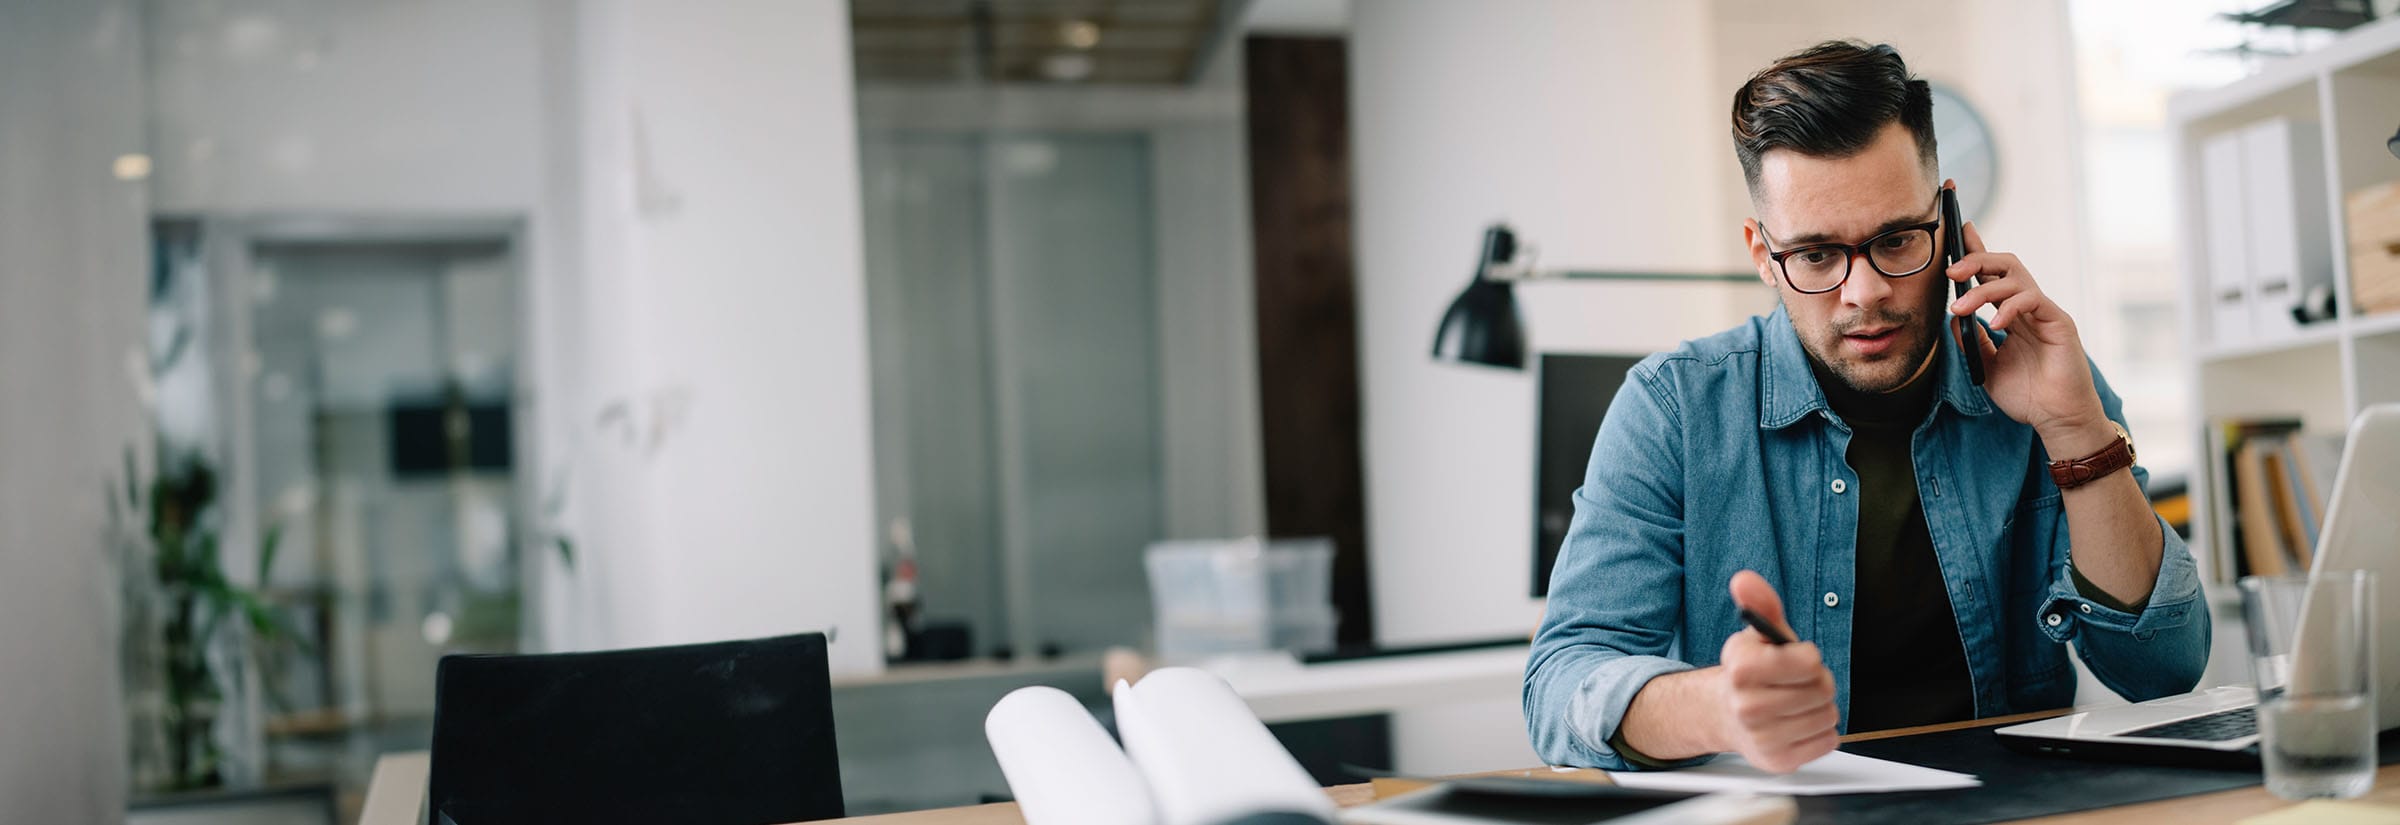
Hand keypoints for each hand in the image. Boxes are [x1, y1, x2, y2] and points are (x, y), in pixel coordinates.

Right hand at [1713, 570, 1839, 773]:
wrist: (1728, 715)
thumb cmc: (1751, 674)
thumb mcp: (1756, 636)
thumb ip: (1759, 604)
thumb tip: (1745, 580)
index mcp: (1740, 668)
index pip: (1808, 662)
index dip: (1807, 657)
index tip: (1796, 658)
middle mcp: (1747, 705)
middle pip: (1822, 689)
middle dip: (1817, 682)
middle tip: (1797, 682)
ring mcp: (1762, 736)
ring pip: (1828, 715)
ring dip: (1819, 706)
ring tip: (1796, 703)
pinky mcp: (1778, 760)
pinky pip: (1828, 740)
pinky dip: (1820, 731)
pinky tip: (1798, 723)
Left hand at [1942, 202, 2108, 445]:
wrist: (2056, 419)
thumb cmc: (2027, 395)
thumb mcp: (1986, 366)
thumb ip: (1971, 341)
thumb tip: (1952, 317)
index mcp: (2012, 315)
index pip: (1993, 275)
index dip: (1977, 250)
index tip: (1960, 230)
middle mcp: (2028, 308)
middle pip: (2005, 266)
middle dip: (1976, 259)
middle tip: (1950, 270)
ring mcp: (2045, 313)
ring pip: (2016, 279)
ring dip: (1983, 289)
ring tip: (1962, 308)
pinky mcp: (2059, 322)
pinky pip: (2033, 300)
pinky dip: (2010, 308)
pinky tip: (1996, 324)